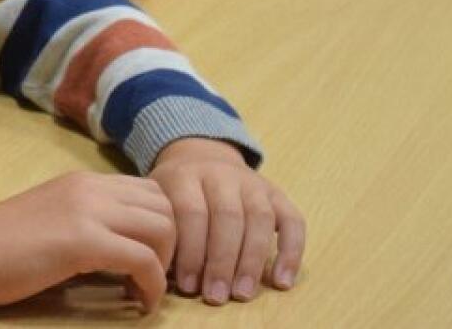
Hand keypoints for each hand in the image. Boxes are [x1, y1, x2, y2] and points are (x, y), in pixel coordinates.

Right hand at [0, 171, 175, 312]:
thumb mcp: (54, 221)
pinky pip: (144, 261)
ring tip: (143, 290)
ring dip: (164, 265)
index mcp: (83, 182)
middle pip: (165, 206)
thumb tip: (124, 253)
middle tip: (151, 278)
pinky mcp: (83, 240)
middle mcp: (91, 188)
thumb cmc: (0, 246)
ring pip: (163, 228)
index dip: (161, 227)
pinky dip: (152, 287)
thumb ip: (88, 225)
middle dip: (171, 246)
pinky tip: (137, 304)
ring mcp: (88, 210)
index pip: (150, 191)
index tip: (149, 260)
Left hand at [149, 138, 305, 303]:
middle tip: (216, 296)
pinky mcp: (277, 194)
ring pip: (259, 218)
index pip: (191, 212)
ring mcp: (253, 183)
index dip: (190, 251)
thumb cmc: (174, 191)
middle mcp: (221, 174)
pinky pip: (293, 221)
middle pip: (227, 216)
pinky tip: (281, 281)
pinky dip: (291, 252)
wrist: (199, 155)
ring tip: (242, 293)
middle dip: (221, 261)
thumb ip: (160, 230)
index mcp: (186, 175)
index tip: (188, 285)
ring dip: (252, 260)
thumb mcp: (157, 199)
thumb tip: (159, 274)